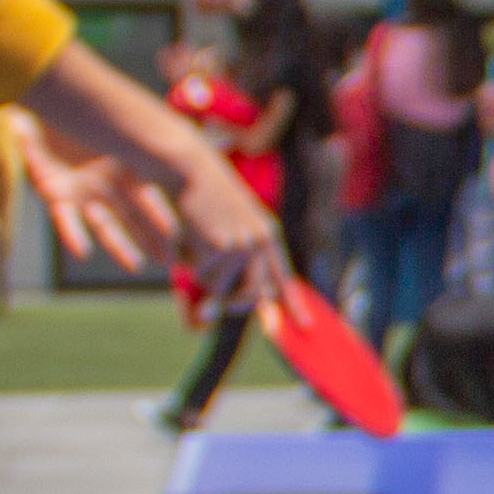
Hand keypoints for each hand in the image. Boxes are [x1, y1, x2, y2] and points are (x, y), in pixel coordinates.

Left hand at [12, 111, 180, 276]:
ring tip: (135, 265)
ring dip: (119, 244)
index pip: (148, 194)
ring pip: (103, 223)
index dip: (161, 213)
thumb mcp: (114, 120)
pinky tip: (83, 251)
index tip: (179, 234)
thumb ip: (145, 138)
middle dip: (150, 238)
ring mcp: (79, 189)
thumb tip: (189, 151)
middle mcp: (105, 180)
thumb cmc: (74, 105)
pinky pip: (63, 218)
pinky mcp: (52, 192)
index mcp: (122, 162)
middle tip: (169, 261)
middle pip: (132, 215)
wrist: (32, 96)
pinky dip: (73, 234)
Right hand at [165, 141, 284, 306]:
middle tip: (208, 308)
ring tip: (195, 245)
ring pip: (220, 289)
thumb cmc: (198, 200)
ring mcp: (242, 246)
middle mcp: (259, 242)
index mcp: (265, 233)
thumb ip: (221, 271)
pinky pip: (200, 277)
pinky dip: (189, 266)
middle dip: (231, 305)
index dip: (294, 302)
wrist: (188, 168)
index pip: (283, 275)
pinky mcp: (220, 248)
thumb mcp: (218, 233)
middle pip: (253, 295)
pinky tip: (188, 237)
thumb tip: (207, 318)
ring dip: (202, 278)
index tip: (305, 324)